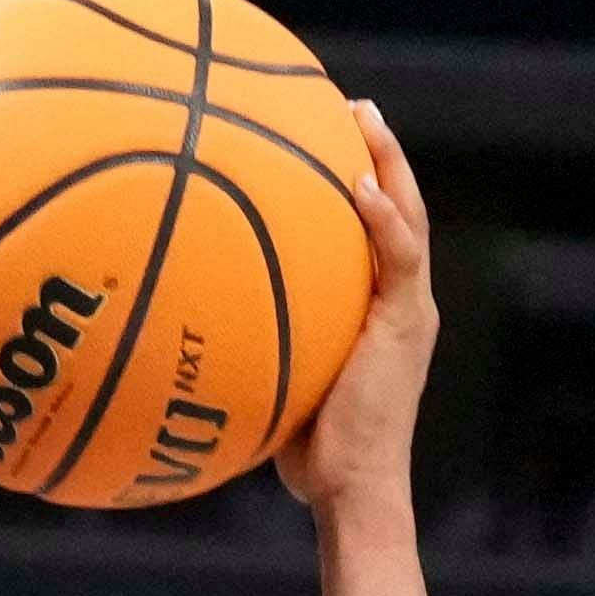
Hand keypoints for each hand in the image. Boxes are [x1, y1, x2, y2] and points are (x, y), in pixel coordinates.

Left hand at [279, 102, 435, 513]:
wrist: (352, 489)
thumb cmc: (308, 450)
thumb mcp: (277, 377)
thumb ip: (254, 337)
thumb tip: (184, 314)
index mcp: (380, 308)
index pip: (377, 230)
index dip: (362, 179)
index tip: (330, 135)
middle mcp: (402, 301)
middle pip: (400, 207)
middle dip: (380, 151)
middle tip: (353, 106)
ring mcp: (409, 311)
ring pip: (409, 218)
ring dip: (389, 163)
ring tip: (363, 118)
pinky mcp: (407, 325)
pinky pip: (399, 258)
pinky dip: (384, 219)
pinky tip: (359, 185)